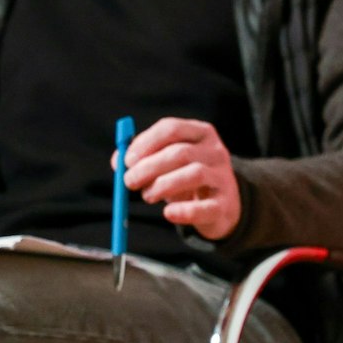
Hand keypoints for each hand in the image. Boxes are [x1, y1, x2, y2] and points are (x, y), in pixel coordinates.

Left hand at [121, 117, 242, 240]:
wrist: (221, 205)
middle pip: (180, 152)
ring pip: (193, 174)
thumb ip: (142, 157)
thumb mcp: (167, 161)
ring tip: (147, 196)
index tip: (126, 160)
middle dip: (148, 167)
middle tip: (129, 182)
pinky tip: (168, 213)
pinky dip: (183, 211)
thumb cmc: (185, 178)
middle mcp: (215, 151)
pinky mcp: (224, 204)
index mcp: (201, 133)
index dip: (145, 143)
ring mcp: (223, 177)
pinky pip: (204, 207)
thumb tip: (118, 160)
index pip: (172, 129)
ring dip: (162, 186)